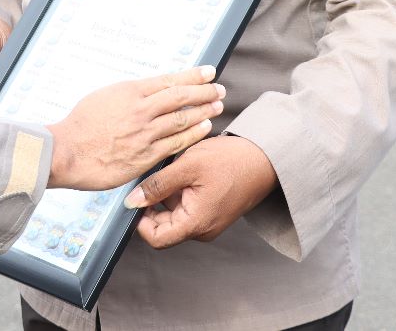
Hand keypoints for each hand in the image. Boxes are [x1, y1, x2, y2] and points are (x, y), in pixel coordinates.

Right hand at [46, 66, 224, 190]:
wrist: (67, 151)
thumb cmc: (79, 125)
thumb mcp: (103, 97)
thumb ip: (126, 95)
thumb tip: (143, 91)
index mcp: (130, 92)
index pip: (169, 80)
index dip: (192, 76)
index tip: (208, 72)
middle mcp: (141, 109)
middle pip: (181, 96)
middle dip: (204, 91)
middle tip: (219, 89)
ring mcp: (145, 133)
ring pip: (182, 118)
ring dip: (204, 111)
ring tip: (217, 106)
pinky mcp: (145, 155)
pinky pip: (176, 142)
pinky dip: (193, 133)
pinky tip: (205, 128)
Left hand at [127, 135, 277, 248]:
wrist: (264, 157)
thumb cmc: (231, 161)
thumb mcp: (188, 167)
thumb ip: (157, 185)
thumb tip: (131, 201)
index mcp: (196, 224)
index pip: (155, 238)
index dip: (139, 220)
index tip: (134, 197)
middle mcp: (201, 229)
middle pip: (162, 227)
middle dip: (151, 205)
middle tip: (149, 178)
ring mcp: (206, 221)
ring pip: (171, 215)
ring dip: (164, 196)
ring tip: (169, 171)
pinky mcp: (209, 211)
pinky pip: (184, 207)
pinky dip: (176, 192)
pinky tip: (179, 172)